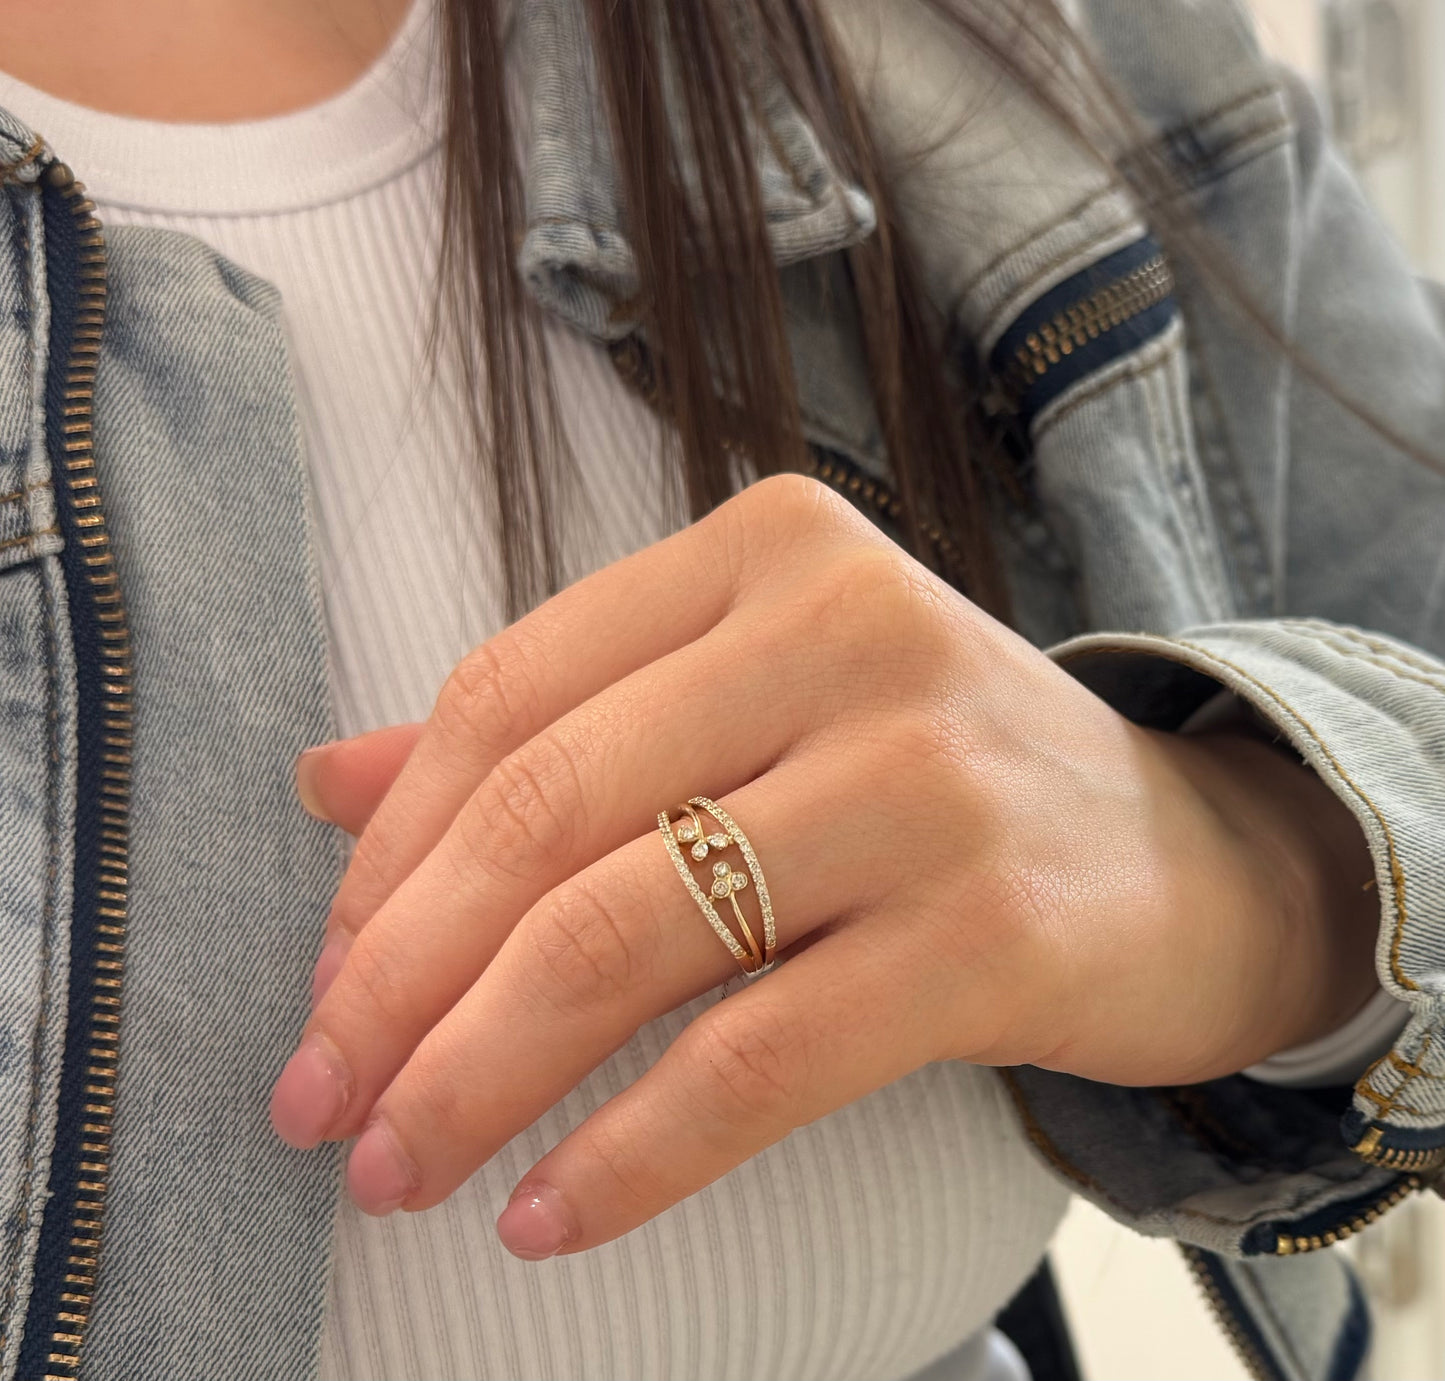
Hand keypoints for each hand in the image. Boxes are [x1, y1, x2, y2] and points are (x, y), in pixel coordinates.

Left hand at [271, 475, 1377, 1256]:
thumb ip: (551, 726)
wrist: (1184, 860)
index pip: (511, 696)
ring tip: (397, 1165)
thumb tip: (327, 781)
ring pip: (629, 932)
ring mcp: (923, 778)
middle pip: (548, 813)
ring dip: (480, 1072)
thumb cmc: (928, 776)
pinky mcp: (989, 932)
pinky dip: (630, 1153)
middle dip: (401, 977)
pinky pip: (756, 1059)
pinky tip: (547, 1213)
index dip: (391, 853)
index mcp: (766, 554)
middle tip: (319, 1098)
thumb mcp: (747, 709)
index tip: (330, 979)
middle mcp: (844, 632)